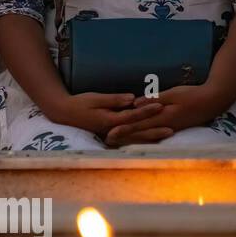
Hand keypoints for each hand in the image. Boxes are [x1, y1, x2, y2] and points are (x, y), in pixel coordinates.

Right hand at [46, 91, 166, 143]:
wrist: (63, 113)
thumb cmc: (79, 103)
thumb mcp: (95, 98)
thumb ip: (114, 100)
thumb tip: (132, 99)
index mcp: (109, 121)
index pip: (131, 116)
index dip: (146, 111)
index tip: (159, 106)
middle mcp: (112, 130)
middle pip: (137, 132)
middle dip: (154, 130)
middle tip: (172, 129)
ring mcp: (111, 134)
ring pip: (134, 138)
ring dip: (151, 137)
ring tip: (166, 135)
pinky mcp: (110, 134)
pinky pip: (129, 138)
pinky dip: (141, 138)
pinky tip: (152, 138)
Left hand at [106, 84, 228, 144]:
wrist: (213, 102)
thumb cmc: (192, 95)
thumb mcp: (172, 94)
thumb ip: (154, 100)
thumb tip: (135, 104)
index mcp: (162, 118)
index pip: (139, 124)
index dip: (123, 129)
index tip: (109, 133)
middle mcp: (164, 126)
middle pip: (140, 132)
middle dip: (123, 136)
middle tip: (107, 139)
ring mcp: (169, 128)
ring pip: (146, 135)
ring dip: (131, 138)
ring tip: (116, 140)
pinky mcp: (172, 127)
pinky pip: (154, 133)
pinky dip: (143, 136)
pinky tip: (136, 138)